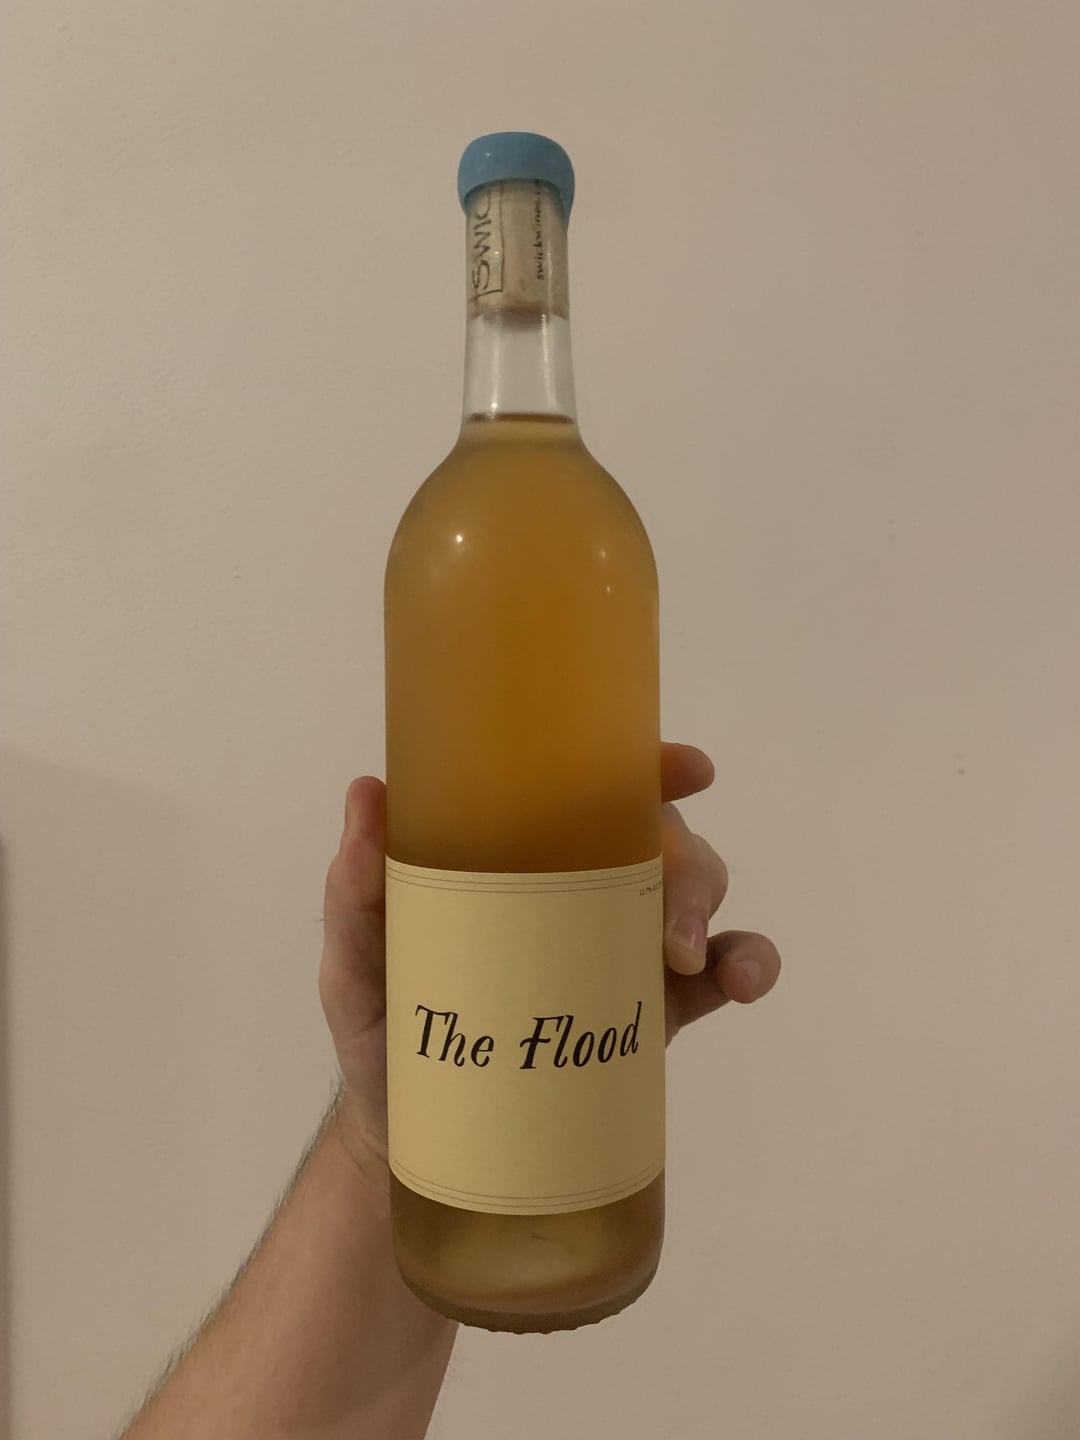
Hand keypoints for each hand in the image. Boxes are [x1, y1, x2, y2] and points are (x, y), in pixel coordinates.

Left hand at [320, 743, 780, 1174]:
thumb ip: (356, 891)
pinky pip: (719, 974)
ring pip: (699, 895)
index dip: (651, 770)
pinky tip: (743, 982)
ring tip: (683, 957)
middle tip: (662, 921)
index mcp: (524, 859)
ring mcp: (625, 949)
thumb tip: (368, 793)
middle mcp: (584, 890)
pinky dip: (748, 964)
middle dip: (683, 859)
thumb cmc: (385, 1032)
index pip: (595, 793)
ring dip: (710, 912)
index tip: (687, 770)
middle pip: (661, 841)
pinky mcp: (653, 1013)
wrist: (413, 1139)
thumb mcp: (355, 962)